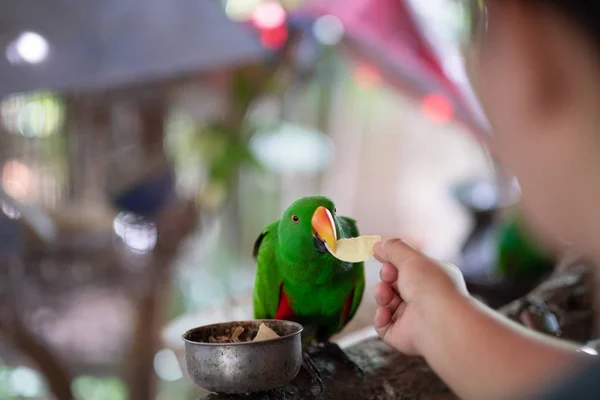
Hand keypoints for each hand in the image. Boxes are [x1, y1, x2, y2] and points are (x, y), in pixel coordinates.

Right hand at [373, 239, 466, 355]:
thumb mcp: (412, 258)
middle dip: (387, 278)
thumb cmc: (431, 286)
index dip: (395, 263)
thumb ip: (393, 249)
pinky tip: (384, 312)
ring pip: (388, 304)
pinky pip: (384, 326)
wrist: (439, 322)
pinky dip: (380, 318)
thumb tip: (379, 245)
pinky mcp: (403, 336)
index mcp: (433, 279)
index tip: (384, 258)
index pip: (410, 269)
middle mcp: (426, 299)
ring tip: (384, 293)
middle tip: (388, 276)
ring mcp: (414, 318)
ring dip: (382, 296)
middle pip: (396, 285)